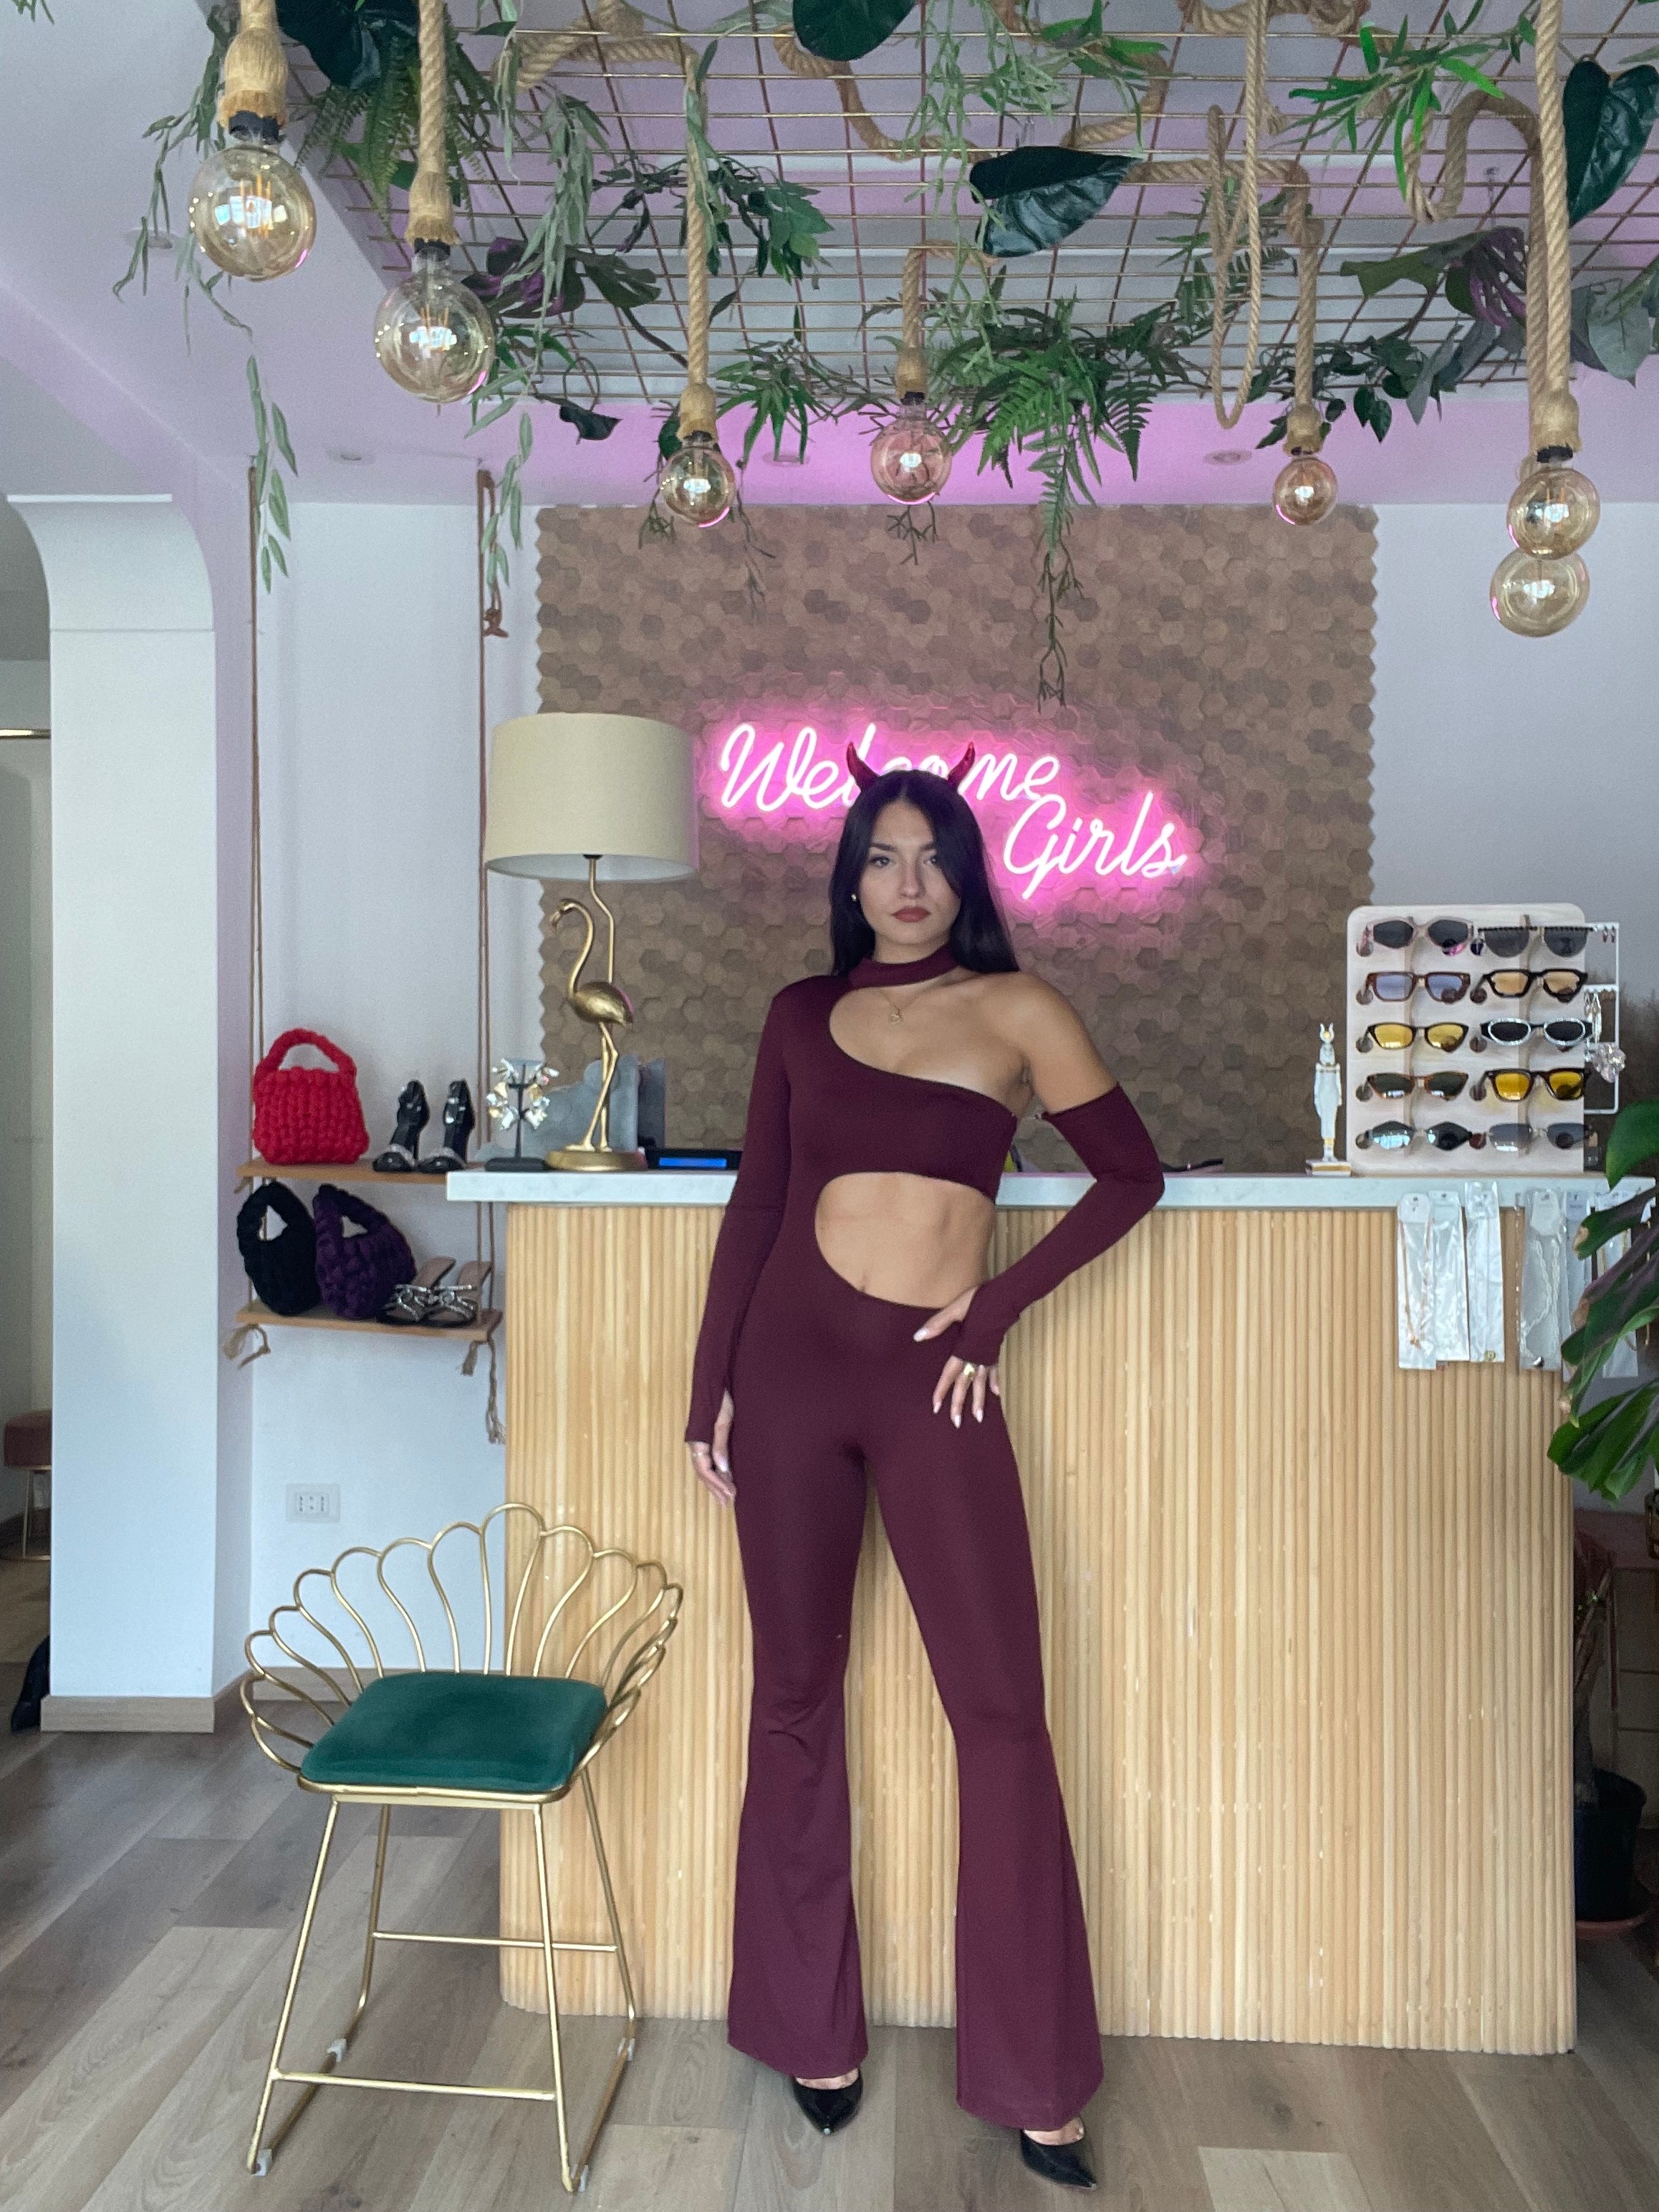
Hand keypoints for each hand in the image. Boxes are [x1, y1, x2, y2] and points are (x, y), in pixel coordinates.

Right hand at [688, 1390, 735, 1504]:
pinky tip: (723, 1477)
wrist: (716, 1381)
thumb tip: (722, 1468)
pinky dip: (715, 1472)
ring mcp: (700, 1441)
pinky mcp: (707, 1438)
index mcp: (697, 1440)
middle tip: (727, 1502)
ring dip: (714, 1483)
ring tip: (725, 1497)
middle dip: (715, 1487)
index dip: (717, 1483)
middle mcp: (696, 1443)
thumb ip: (720, 1444)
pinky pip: (708, 1460)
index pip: (704, 1469)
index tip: (730, 1493)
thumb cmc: (721, 1399)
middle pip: (703, 1472)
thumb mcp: (723, 1421)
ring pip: (705, 1468)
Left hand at [913, 1289, 999, 1428]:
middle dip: (960, 1404)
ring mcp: (987, 1356)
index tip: (937, 1408)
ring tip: (979, 1418)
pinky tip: (997, 1394)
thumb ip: (937, 1324)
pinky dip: (995, 1383)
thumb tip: (918, 1336)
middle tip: (956, 1423)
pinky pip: (995, 1371)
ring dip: (980, 1401)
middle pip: (965, 1385)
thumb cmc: (979, 1302)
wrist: (1005, 1298)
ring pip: (982, 1384)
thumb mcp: (955, 1310)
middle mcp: (976, 1357)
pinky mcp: (995, 1352)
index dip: (942, 1391)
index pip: (950, 1375)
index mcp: (964, 1349)